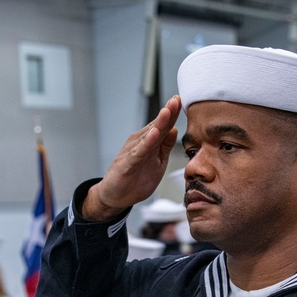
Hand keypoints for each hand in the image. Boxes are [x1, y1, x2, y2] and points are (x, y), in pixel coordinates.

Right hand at [82, 96, 181, 220]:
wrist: (116, 196)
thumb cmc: (136, 179)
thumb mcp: (157, 162)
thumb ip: (165, 146)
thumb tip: (174, 129)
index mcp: (150, 143)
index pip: (164, 126)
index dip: (173, 114)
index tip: (181, 100)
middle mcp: (140, 143)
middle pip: (157, 126)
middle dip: (167, 112)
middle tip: (176, 99)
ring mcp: (133, 152)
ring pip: (148, 136)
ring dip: (158, 123)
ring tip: (167, 111)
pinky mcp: (127, 164)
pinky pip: (139, 152)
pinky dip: (146, 143)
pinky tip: (153, 134)